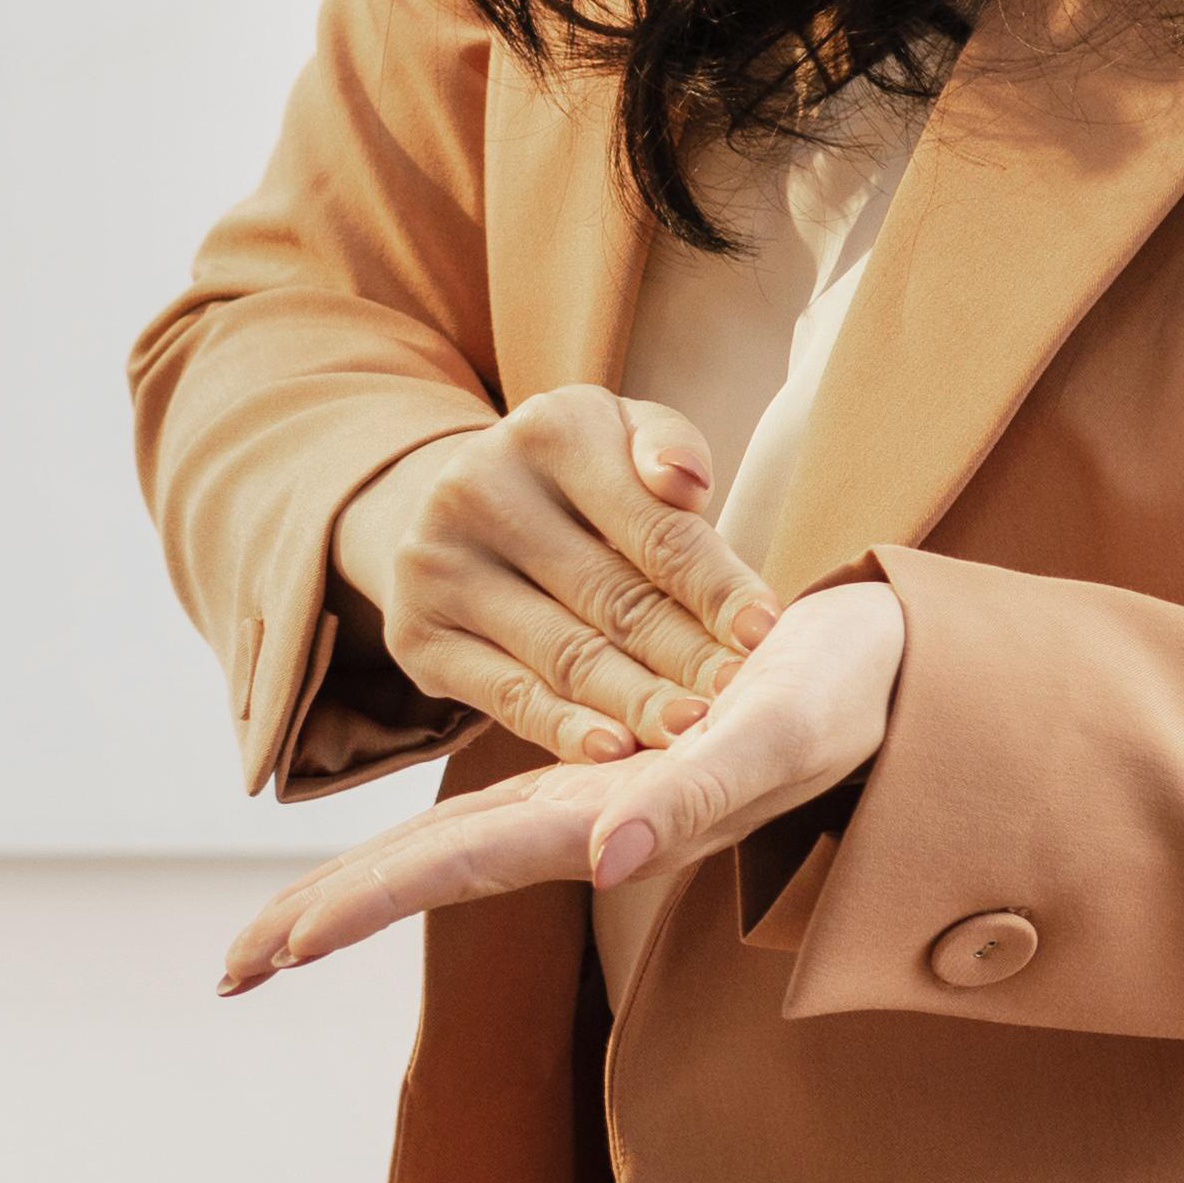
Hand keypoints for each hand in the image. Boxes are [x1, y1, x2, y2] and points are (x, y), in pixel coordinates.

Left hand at [221, 573, 903, 989]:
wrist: (903, 681)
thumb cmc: (853, 701)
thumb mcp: (779, 736)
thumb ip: (698, 798)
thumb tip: (603, 857)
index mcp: (605, 823)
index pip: (450, 868)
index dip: (354, 903)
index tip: (268, 953)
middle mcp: (584, 826)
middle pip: (426, 875)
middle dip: (324, 918)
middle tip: (225, 970)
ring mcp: (592, 806)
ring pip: (449, 851)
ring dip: (360, 891)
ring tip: (271, 933)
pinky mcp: (607, 774)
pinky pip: (495, 815)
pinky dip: (427, 845)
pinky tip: (389, 866)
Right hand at [326, 388, 779, 766]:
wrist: (446, 511)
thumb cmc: (573, 481)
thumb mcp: (620, 438)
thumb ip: (670, 449)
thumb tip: (687, 487)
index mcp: (550, 430)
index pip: (654, 526)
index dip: (716, 586)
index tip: (765, 634)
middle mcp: (479, 489)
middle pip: (612, 595)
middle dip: (687, 656)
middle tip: (741, 703)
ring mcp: (439, 566)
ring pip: (566, 654)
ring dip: (638, 703)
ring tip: (696, 736)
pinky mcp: (417, 636)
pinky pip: (508, 697)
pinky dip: (566, 730)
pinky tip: (618, 753)